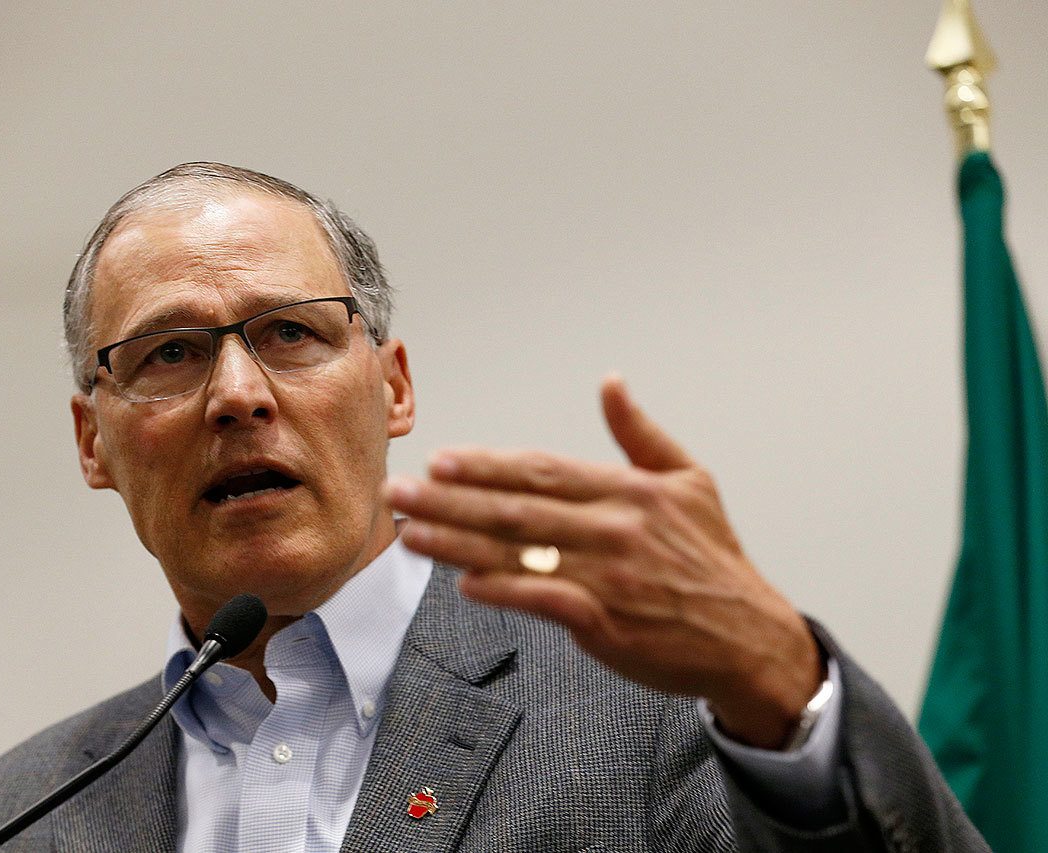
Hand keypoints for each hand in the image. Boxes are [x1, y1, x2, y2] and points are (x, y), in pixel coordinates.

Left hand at [385, 376, 822, 748]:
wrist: (752, 638)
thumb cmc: (714, 560)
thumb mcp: (691, 480)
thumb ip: (641, 433)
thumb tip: (611, 383)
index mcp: (631, 490)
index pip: (542, 470)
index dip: (486, 465)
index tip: (441, 461)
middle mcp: (615, 528)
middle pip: (517, 508)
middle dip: (451, 500)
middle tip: (401, 492)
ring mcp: (610, 576)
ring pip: (519, 553)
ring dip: (457, 543)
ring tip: (411, 533)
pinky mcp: (609, 624)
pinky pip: (545, 600)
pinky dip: (504, 591)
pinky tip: (464, 584)